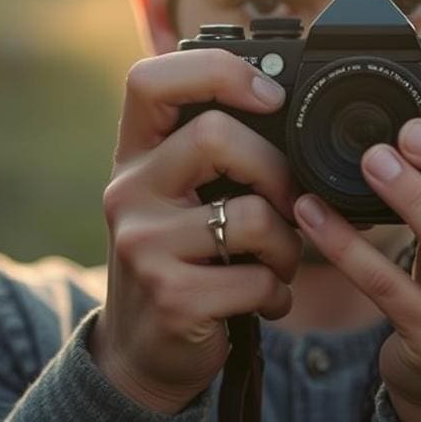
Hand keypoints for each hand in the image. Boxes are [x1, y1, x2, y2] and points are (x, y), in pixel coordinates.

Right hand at [90, 49, 303, 412]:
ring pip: (250, 214)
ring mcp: (142, 244)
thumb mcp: (179, 195)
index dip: (215, 70)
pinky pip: (256, 277)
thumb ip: (213, 153)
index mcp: (135, 154)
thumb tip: (289, 108)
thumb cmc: (180, 257)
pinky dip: (278, 291)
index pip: (149, 79)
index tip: (271, 97)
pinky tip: (265, 299)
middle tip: (291, 202)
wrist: (140, 350)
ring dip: (288, 244)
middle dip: (277, 169)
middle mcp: (128, 190)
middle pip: (215, 135)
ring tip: (278, 261)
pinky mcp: (170, 296)